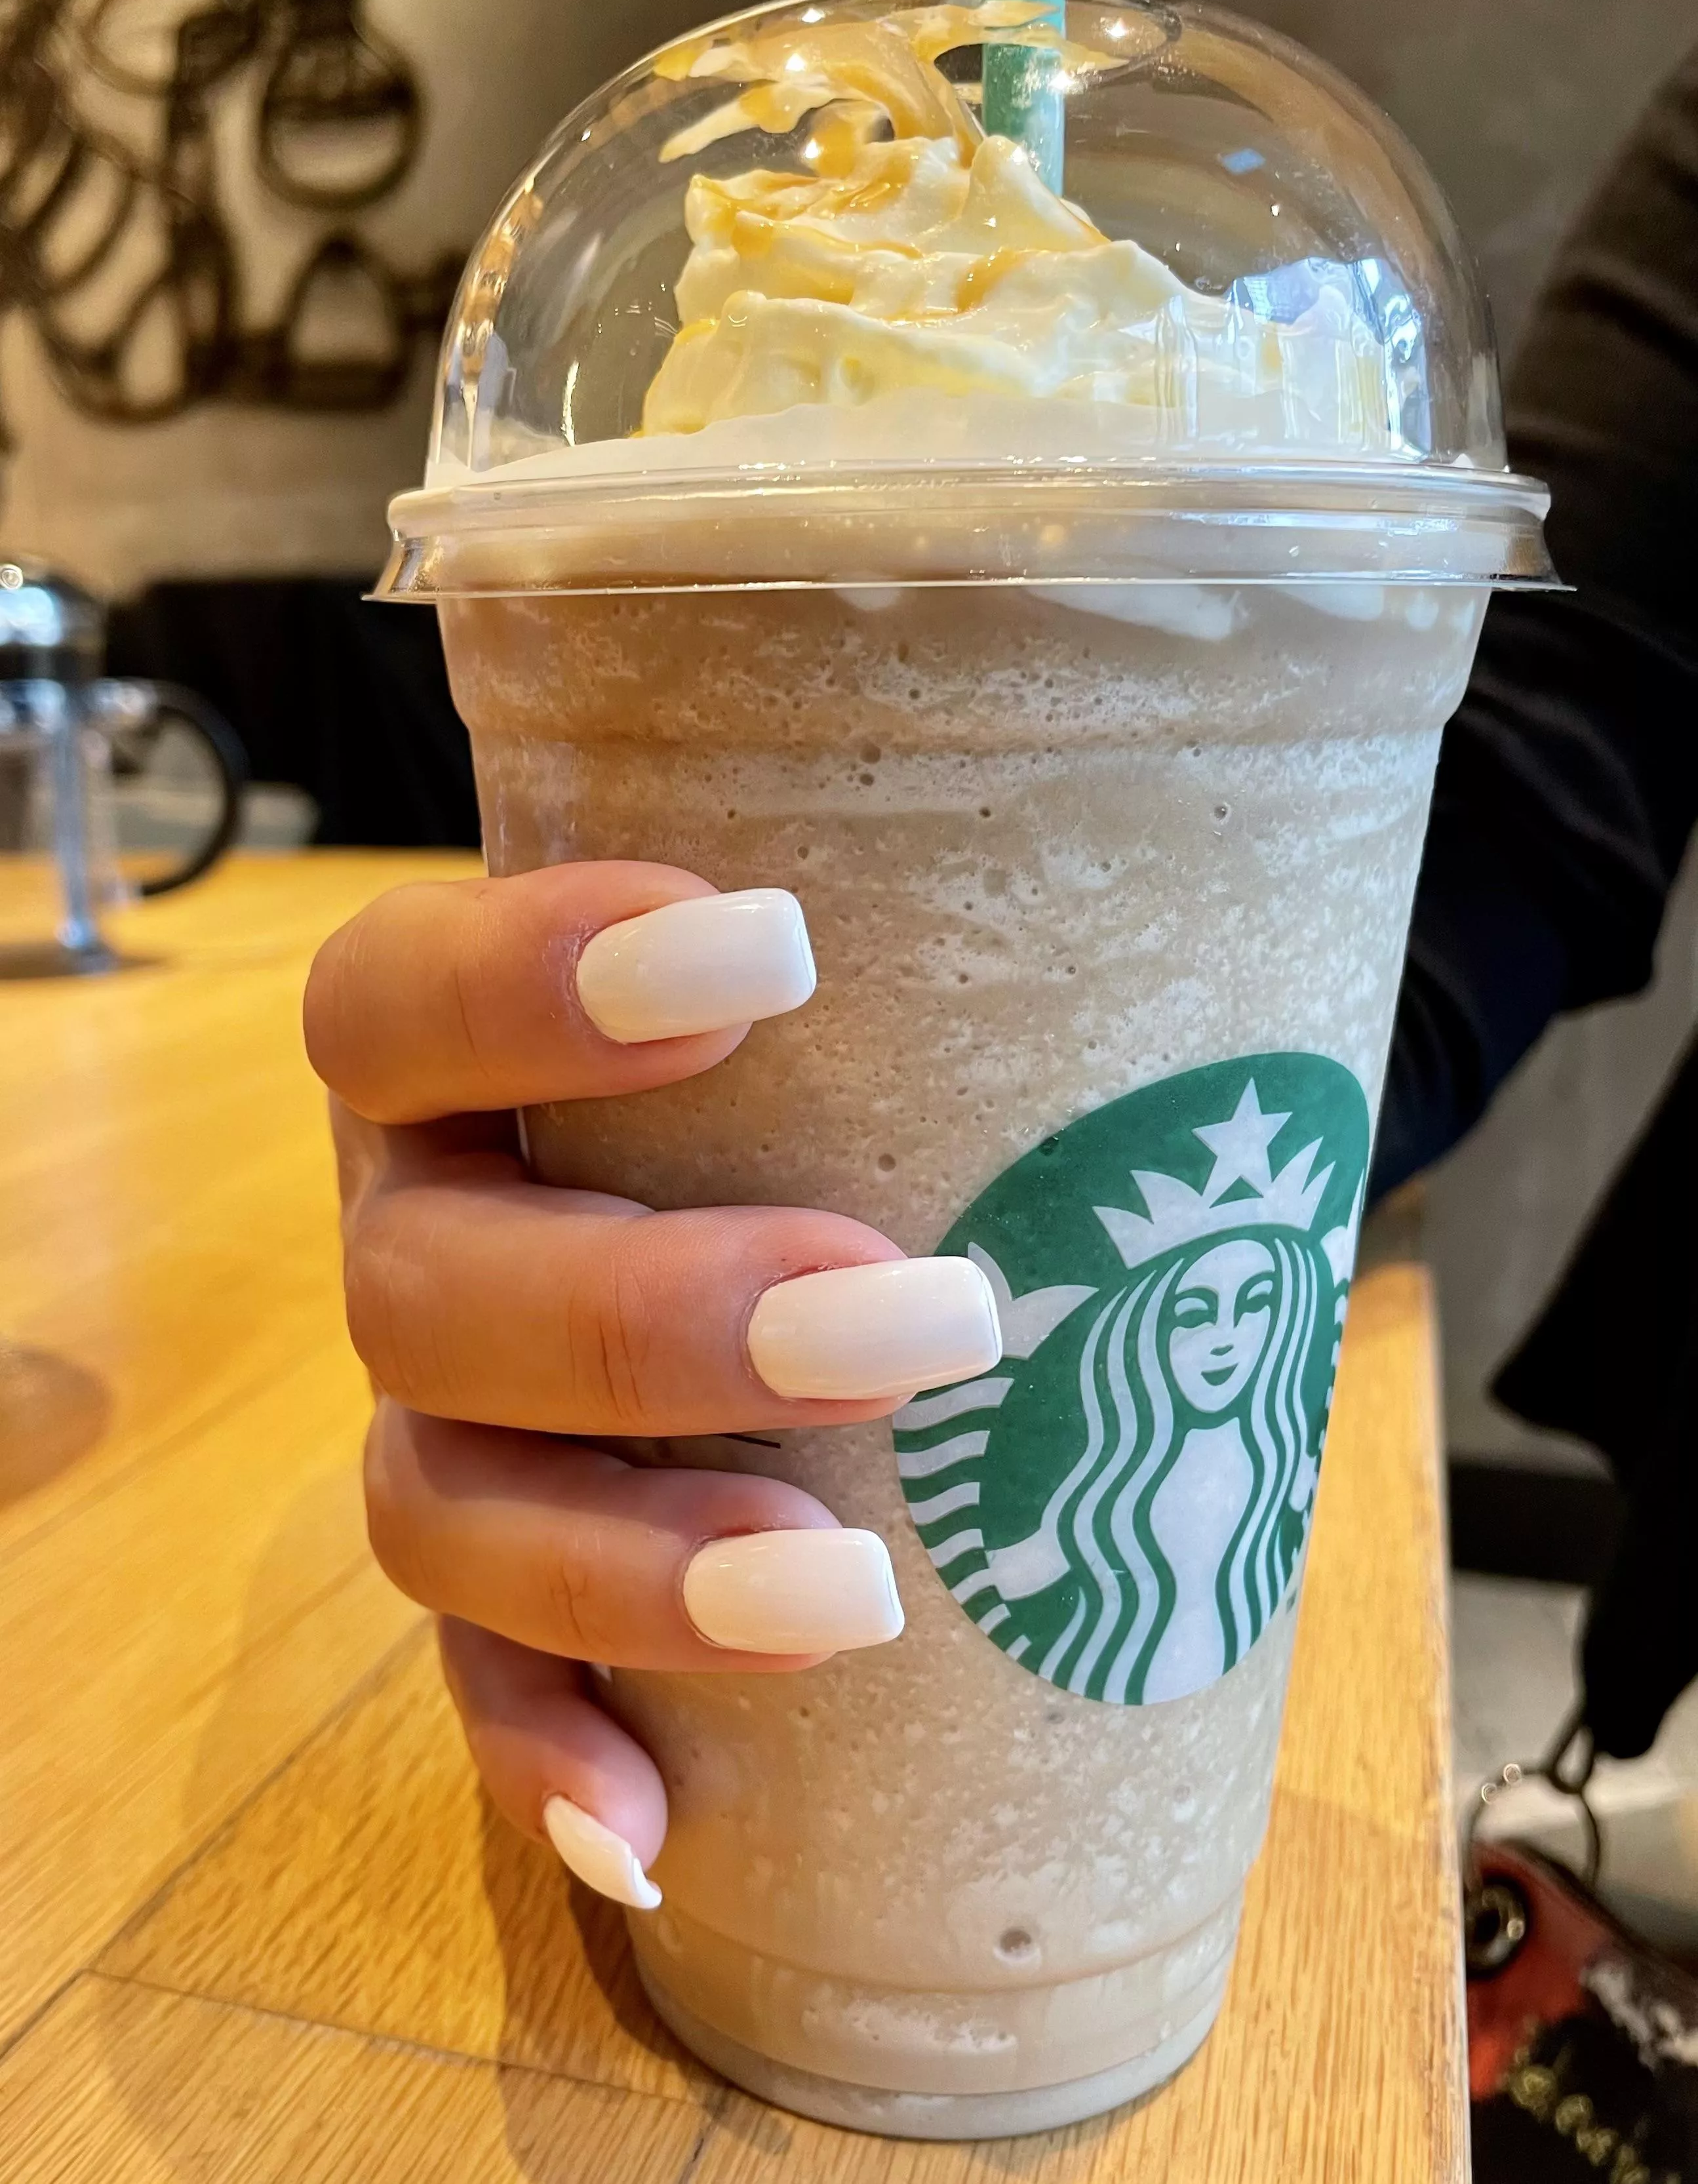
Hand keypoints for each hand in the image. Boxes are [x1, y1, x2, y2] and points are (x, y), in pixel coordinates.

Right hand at [304, 864, 1000, 1908]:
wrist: (827, 1202)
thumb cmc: (861, 1072)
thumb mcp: (880, 991)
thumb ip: (955, 934)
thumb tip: (1223, 874)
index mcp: (471, 1069)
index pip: (396, 1002)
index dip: (525, 978)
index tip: (762, 958)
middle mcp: (424, 1238)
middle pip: (424, 1288)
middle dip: (650, 1311)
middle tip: (910, 1317)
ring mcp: (445, 1428)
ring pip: (437, 1502)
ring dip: (622, 1560)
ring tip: (842, 1589)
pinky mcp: (497, 1591)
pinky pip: (471, 1685)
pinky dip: (546, 1750)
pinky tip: (648, 1829)